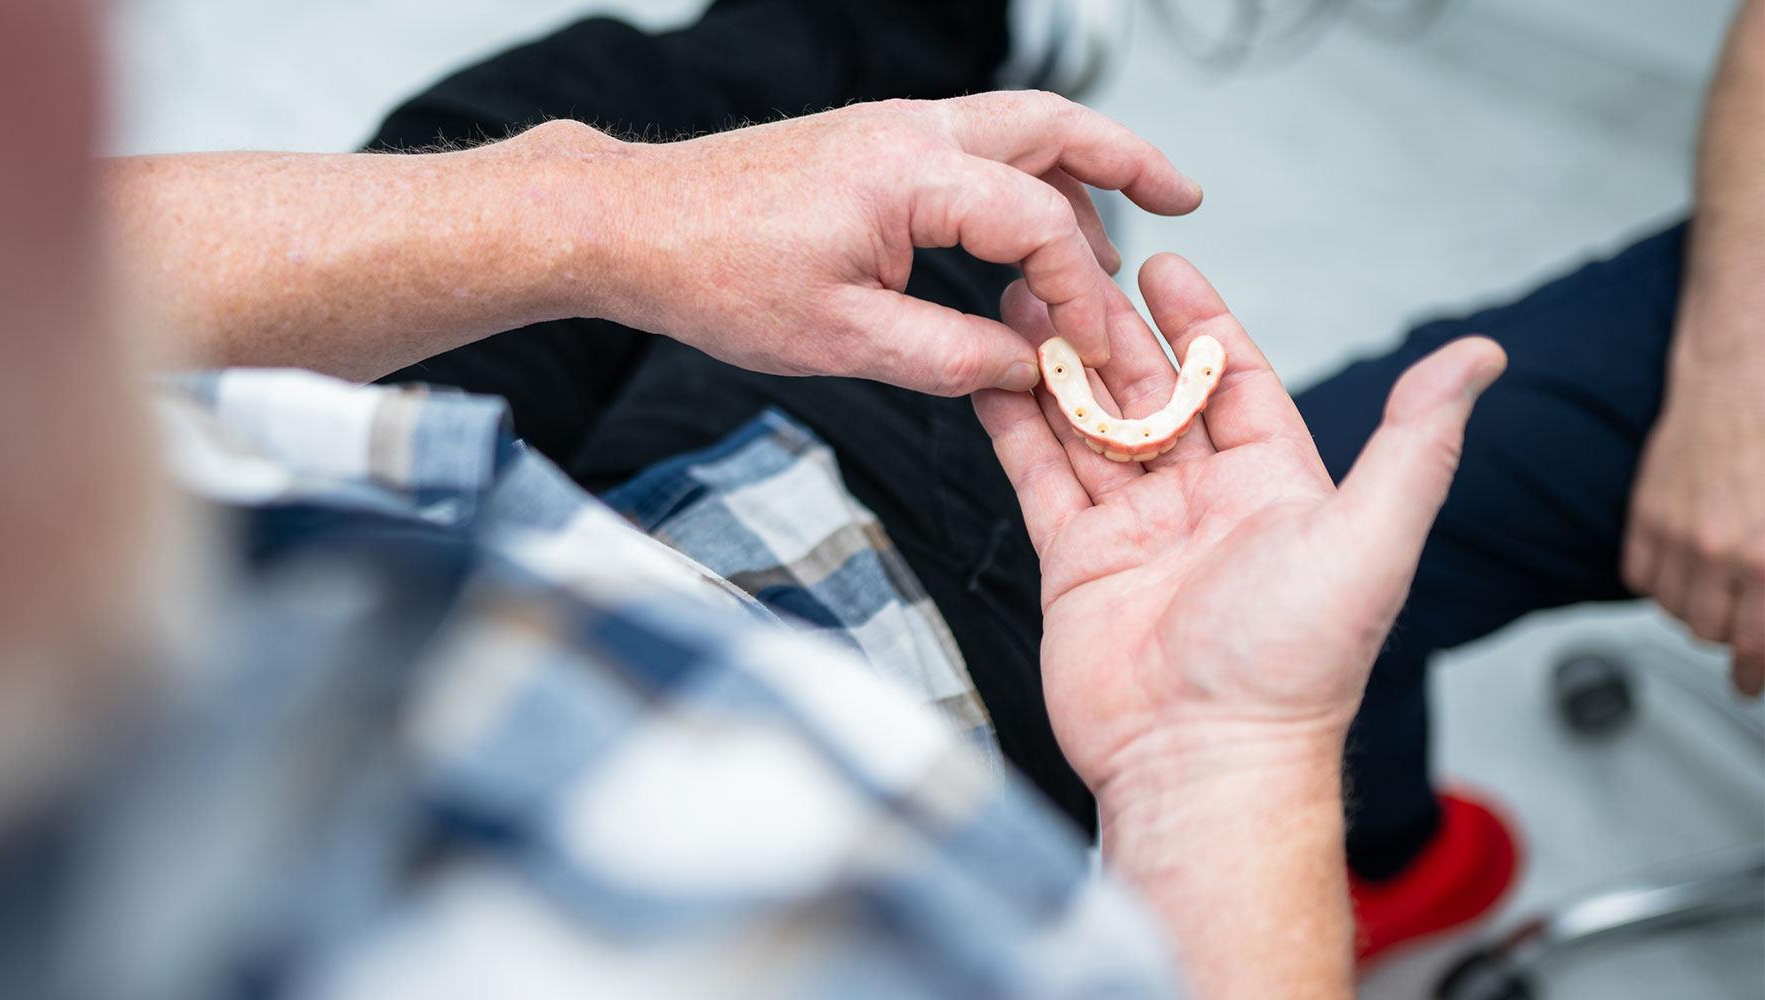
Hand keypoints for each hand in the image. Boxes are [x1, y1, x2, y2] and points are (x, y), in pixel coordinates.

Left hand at [601, 92, 1201, 395]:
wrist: (629, 224)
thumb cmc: (713, 274)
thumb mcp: (839, 339)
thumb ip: (947, 357)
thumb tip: (1027, 373)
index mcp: (911, 173)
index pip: (1040, 224)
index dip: (1082, 295)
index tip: (1099, 354)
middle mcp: (910, 132)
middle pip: (1051, 127)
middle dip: (1127, 159)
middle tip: (1185, 196)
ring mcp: (888, 132)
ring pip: (1012, 132)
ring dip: (1073, 175)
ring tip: (1114, 240)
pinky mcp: (867, 148)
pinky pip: (967, 153)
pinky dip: (1014, 185)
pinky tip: (1017, 243)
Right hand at [972, 255, 1506, 800]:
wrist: (1203, 758)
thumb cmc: (1294, 662)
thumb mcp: (1371, 536)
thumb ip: (1415, 441)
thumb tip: (1480, 356)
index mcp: (1274, 489)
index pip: (1235, 380)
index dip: (1201, 321)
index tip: (1163, 266)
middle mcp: (1202, 505)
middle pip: (1151, 393)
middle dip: (1112, 332)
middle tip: (1068, 273)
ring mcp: (1134, 533)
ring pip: (1087, 427)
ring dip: (1056, 367)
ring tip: (1019, 306)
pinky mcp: (1074, 565)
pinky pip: (1039, 479)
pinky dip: (1012, 427)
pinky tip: (991, 378)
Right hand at [1622, 350, 1764, 695]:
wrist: (1742, 379)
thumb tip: (1764, 621)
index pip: (1757, 643)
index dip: (1755, 674)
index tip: (1749, 687)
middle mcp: (1721, 552)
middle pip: (1712, 632)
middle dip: (1730, 630)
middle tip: (1741, 615)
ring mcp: (1676, 535)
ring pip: (1673, 610)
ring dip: (1693, 606)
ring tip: (1713, 585)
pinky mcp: (1644, 516)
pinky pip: (1640, 578)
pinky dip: (1659, 579)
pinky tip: (1683, 561)